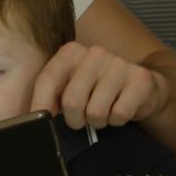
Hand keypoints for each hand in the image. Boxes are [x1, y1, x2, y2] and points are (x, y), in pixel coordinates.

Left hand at [30, 42, 164, 129]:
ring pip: (95, 112)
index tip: (39, 123)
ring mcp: (119, 64)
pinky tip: (119, 108)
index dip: (40, 104)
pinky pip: (118, 115)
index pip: (48, 79)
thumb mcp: (71, 86)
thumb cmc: (98, 88)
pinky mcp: (140, 80)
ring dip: (97, 121)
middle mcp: (95, 53)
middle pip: (72, 101)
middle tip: (81, 118)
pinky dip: (117, 121)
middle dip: (75, 119)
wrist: (142, 85)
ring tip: (103, 111)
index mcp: (72, 52)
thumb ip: (51, 95)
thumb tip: (33, 116)